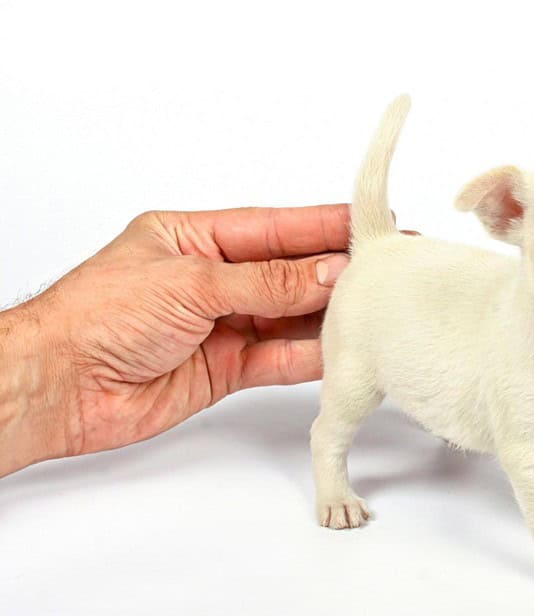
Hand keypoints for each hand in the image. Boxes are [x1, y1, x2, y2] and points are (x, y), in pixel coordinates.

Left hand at [1, 205, 354, 475]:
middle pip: (288, 272)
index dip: (323, 225)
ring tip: (374, 308)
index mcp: (195, 239)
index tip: (368, 222)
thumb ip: (266, 282)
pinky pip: (278, 359)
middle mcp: (211, 280)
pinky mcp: (224, 368)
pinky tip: (340, 349)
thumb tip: (326, 273)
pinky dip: (309, 356)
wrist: (59, 386)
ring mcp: (220, 325)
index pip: (274, 227)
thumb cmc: (96, 316)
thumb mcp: (190, 283)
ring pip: (289, 317)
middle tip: (386, 268)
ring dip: (329, 315)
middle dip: (336, 271)